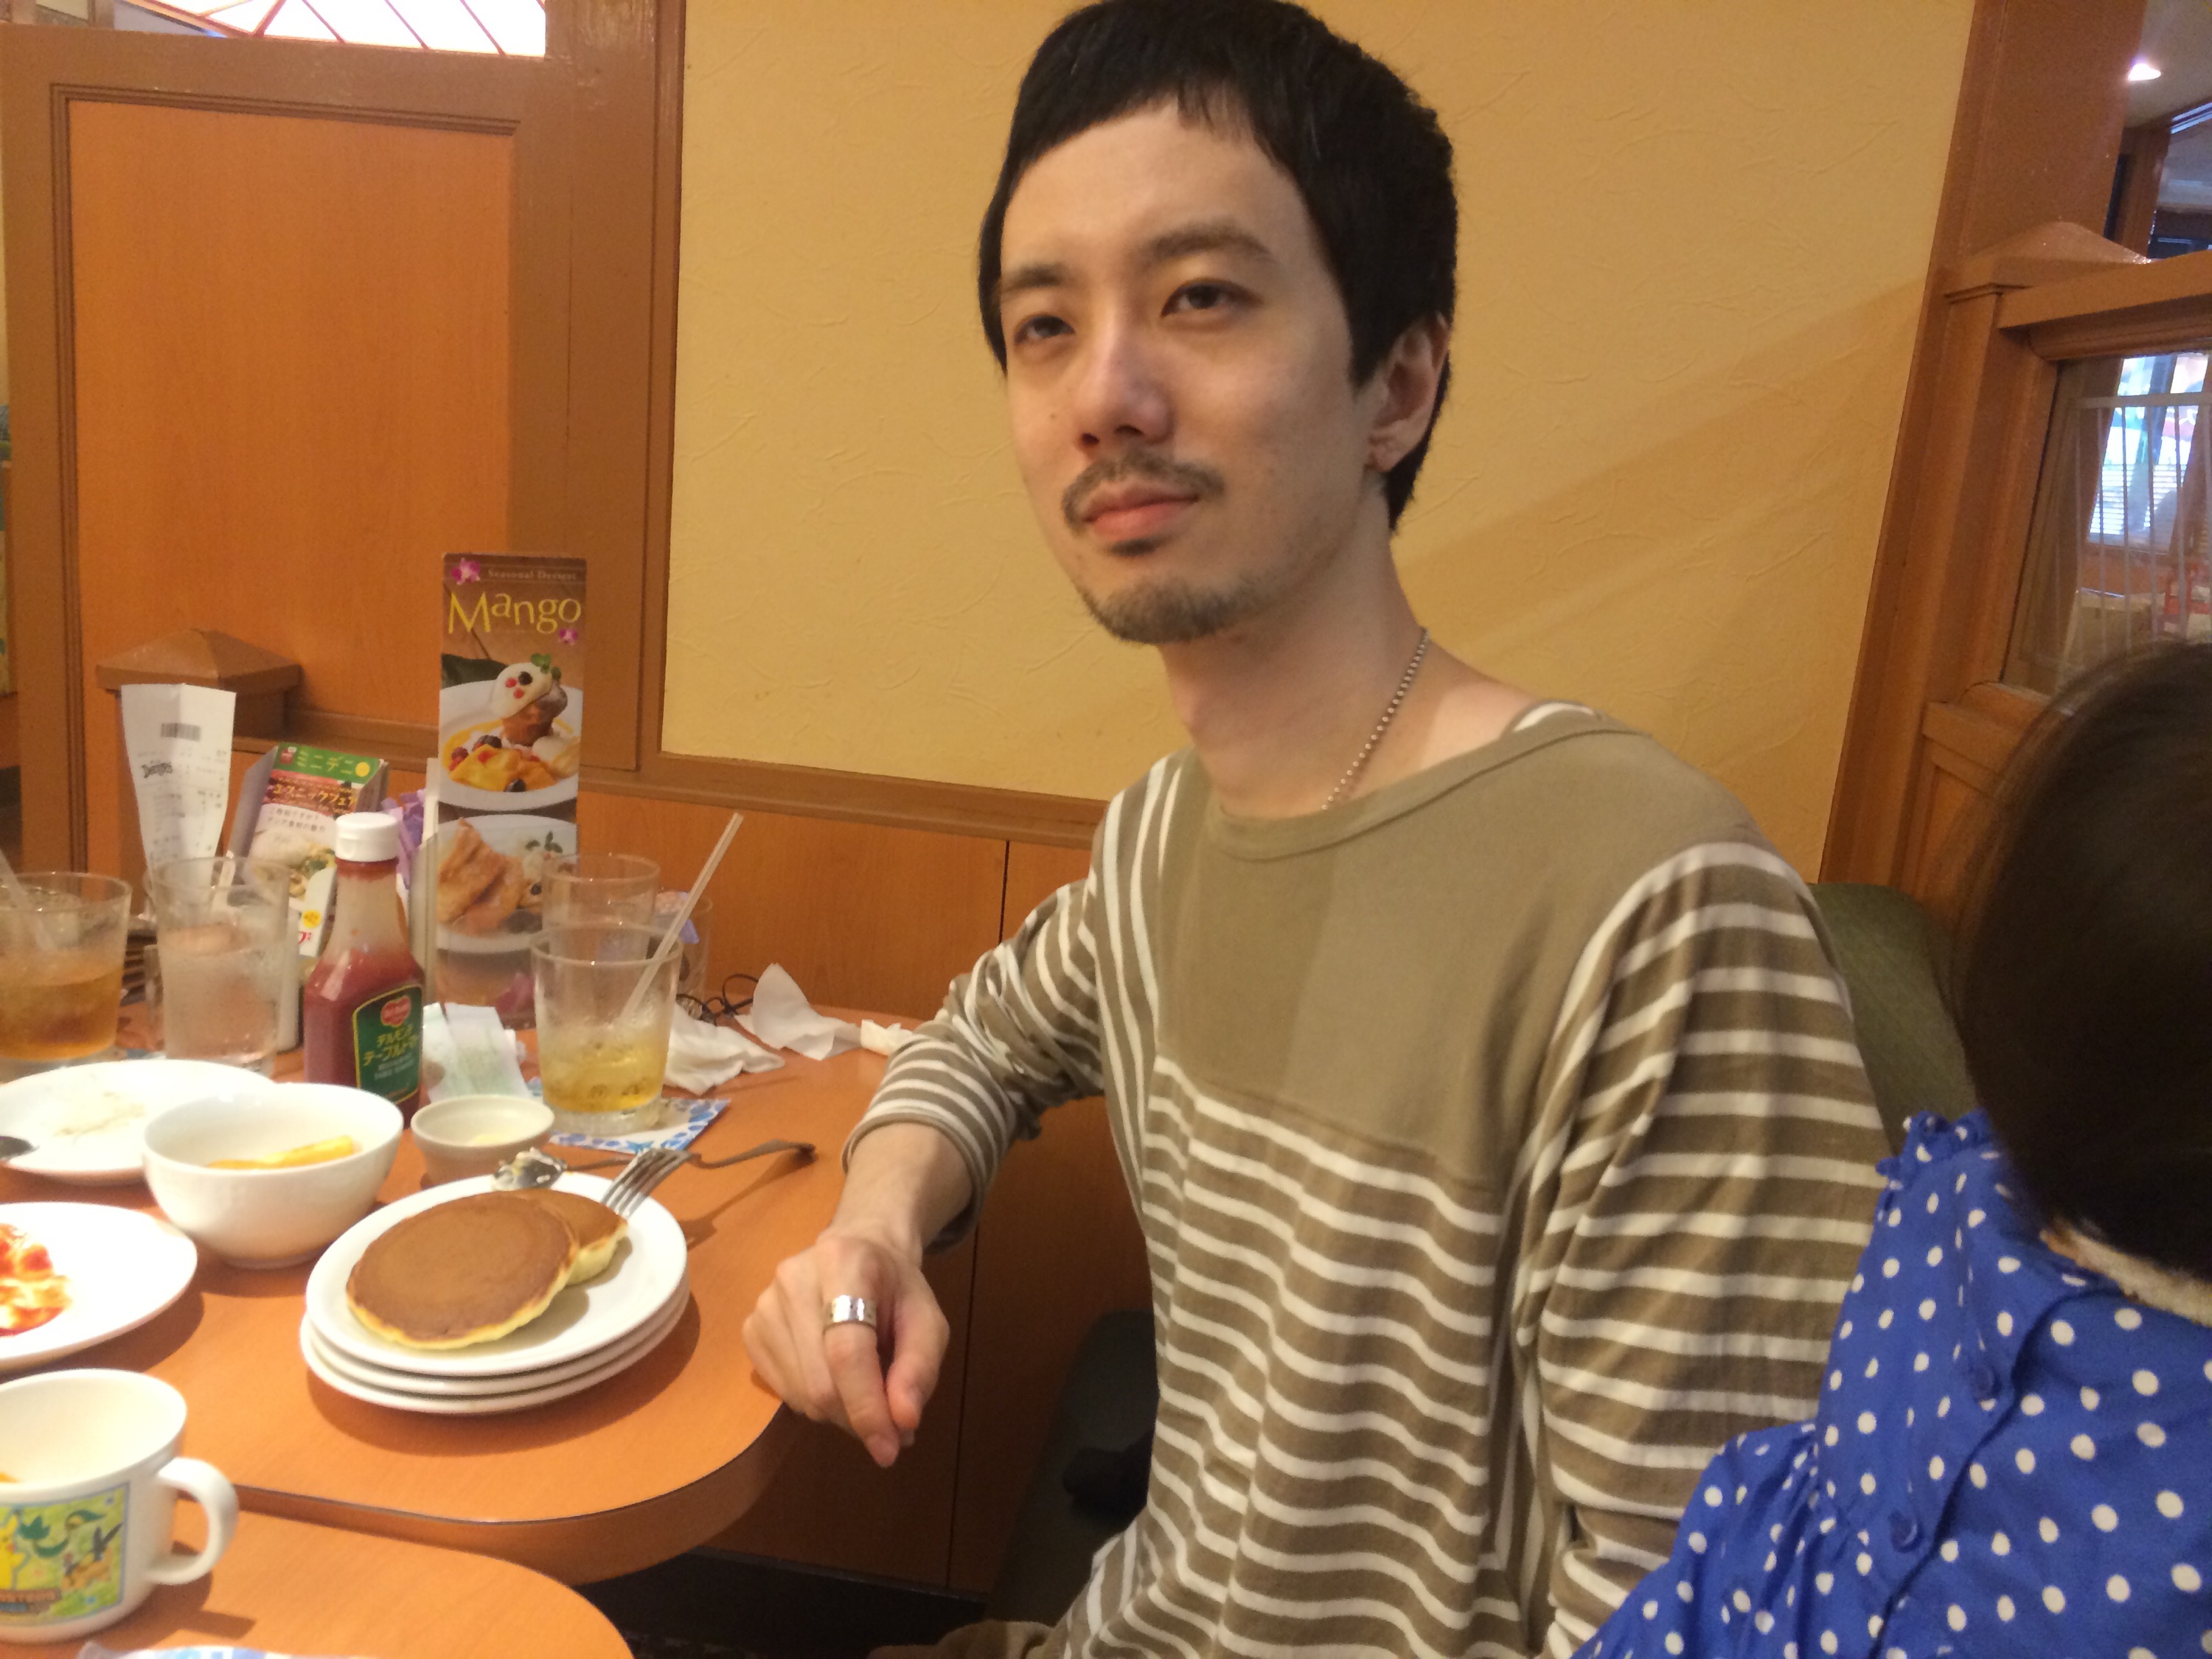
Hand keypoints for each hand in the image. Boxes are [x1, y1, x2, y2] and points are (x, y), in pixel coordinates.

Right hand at [743, 1222, 948, 1467]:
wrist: (858, 1253)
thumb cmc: (896, 1290)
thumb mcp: (927, 1320)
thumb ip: (920, 1367)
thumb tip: (903, 1421)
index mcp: (843, 1261)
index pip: (846, 1350)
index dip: (867, 1406)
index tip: (889, 1449)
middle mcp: (792, 1279)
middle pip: (820, 1381)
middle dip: (858, 1417)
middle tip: (890, 1425)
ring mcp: (764, 1305)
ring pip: (800, 1396)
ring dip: (840, 1414)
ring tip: (866, 1390)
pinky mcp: (751, 1329)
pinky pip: (784, 1393)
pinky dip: (815, 1404)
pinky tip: (835, 1377)